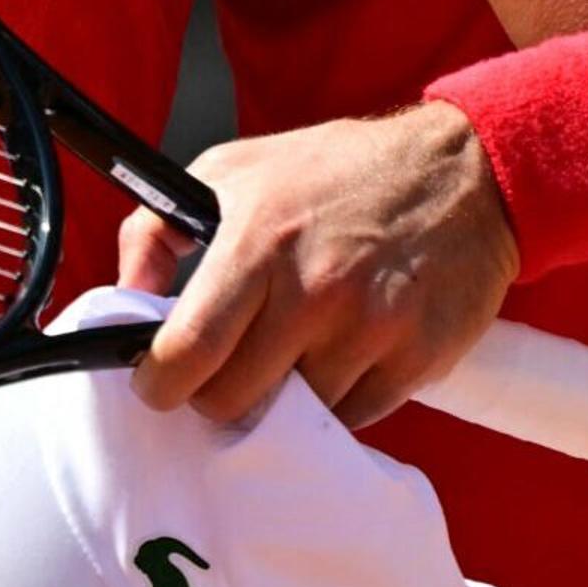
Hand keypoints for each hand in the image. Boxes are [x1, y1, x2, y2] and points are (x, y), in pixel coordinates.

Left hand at [113, 102, 518, 429]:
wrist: (462, 173)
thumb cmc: (337, 170)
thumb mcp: (234, 169)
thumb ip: (159, 227)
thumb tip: (125, 292)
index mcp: (258, 240)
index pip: (189, 351)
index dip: (161, 383)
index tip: (158, 382)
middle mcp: (314, 290)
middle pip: (234, 401)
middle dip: (219, 395)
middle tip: (228, 369)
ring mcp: (371, 329)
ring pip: (296, 417)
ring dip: (286, 396)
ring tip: (296, 348)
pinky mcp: (418, 359)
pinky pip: (355, 417)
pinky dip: (340, 398)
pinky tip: (343, 352)